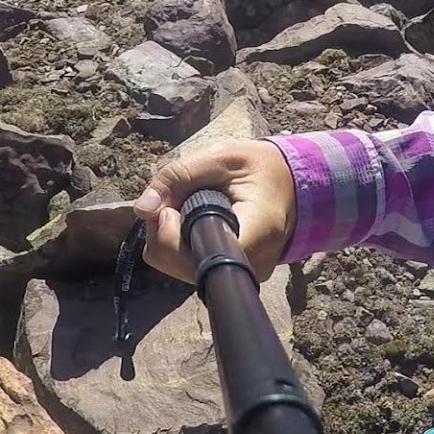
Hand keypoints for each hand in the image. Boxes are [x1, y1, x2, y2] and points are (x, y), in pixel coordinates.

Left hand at [133, 139, 296, 283]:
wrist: (290, 184)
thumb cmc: (260, 167)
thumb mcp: (220, 157)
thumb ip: (178, 177)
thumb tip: (142, 209)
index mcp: (258, 233)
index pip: (201, 257)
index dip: (172, 236)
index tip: (171, 207)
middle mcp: (252, 265)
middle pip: (183, 267)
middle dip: (165, 233)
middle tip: (175, 200)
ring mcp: (243, 275)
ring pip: (180, 270)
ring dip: (169, 238)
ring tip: (186, 208)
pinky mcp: (231, 276)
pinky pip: (188, 268)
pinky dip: (178, 245)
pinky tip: (188, 222)